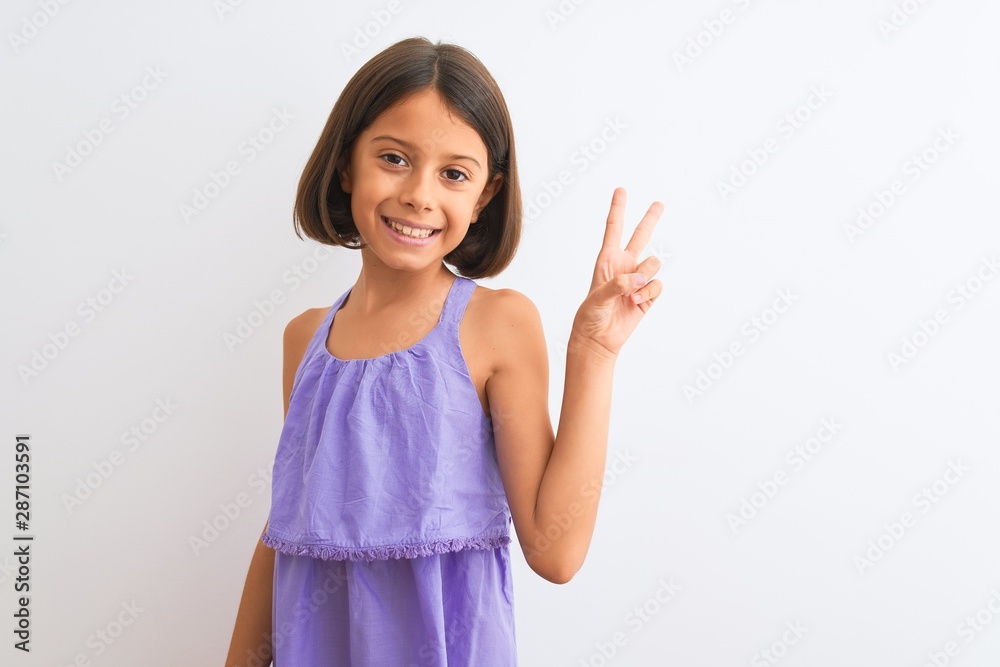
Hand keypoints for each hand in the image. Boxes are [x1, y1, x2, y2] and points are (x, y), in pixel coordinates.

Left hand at [570, 187, 663, 359]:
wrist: (599, 338)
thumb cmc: (591, 316)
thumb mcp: (597, 298)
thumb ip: (618, 284)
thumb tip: (640, 279)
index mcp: (607, 260)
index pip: (613, 229)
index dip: (618, 208)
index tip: (621, 190)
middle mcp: (625, 265)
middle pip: (641, 236)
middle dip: (650, 219)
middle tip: (659, 203)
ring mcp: (637, 279)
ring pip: (654, 263)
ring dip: (645, 277)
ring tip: (629, 295)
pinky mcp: (647, 295)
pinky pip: (657, 285)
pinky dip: (648, 294)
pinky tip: (635, 303)